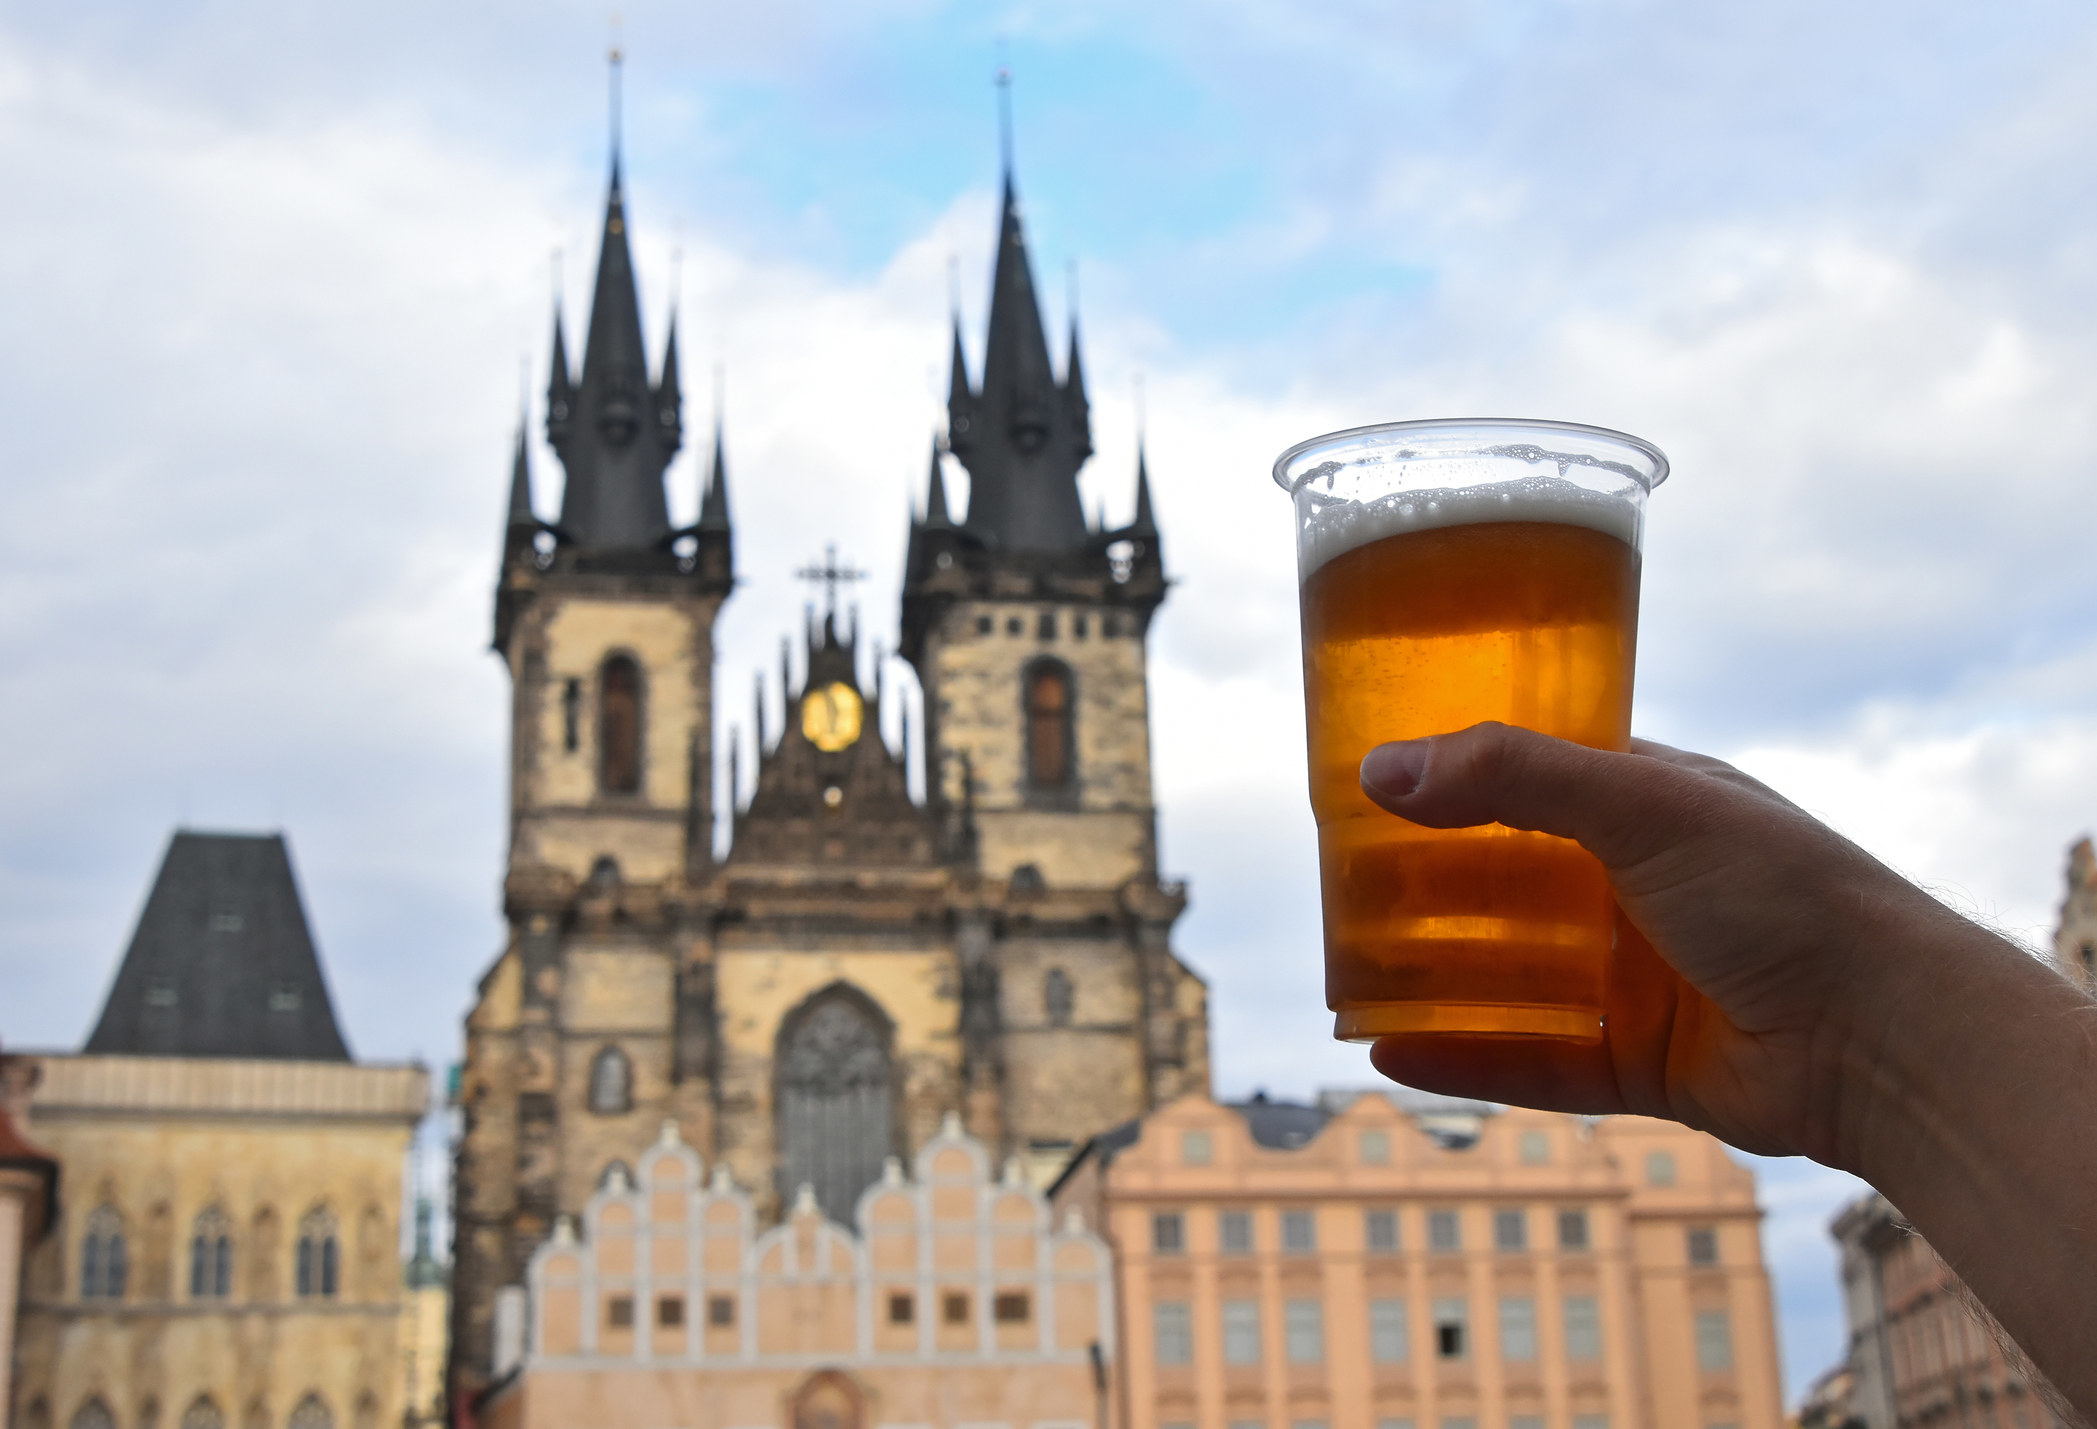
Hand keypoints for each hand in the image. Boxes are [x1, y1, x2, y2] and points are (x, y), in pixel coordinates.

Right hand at [1357, 722, 2016, 1166]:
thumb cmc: (1782, 891)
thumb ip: (1512, 777)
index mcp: (1641, 804)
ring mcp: (1630, 978)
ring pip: (1504, 978)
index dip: (1446, 779)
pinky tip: (1388, 1052)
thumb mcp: (1641, 804)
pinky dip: (1462, 1058)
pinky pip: (1528, 1062)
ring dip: (1428, 979)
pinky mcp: (1633, 1063)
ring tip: (1340, 979)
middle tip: (1333, 890)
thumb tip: (1380, 768)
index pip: (1522, 777)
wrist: (1886, 1035)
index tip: (1362, 786)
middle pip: (1498, 885)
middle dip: (1418, 890)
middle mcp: (1630, 887)